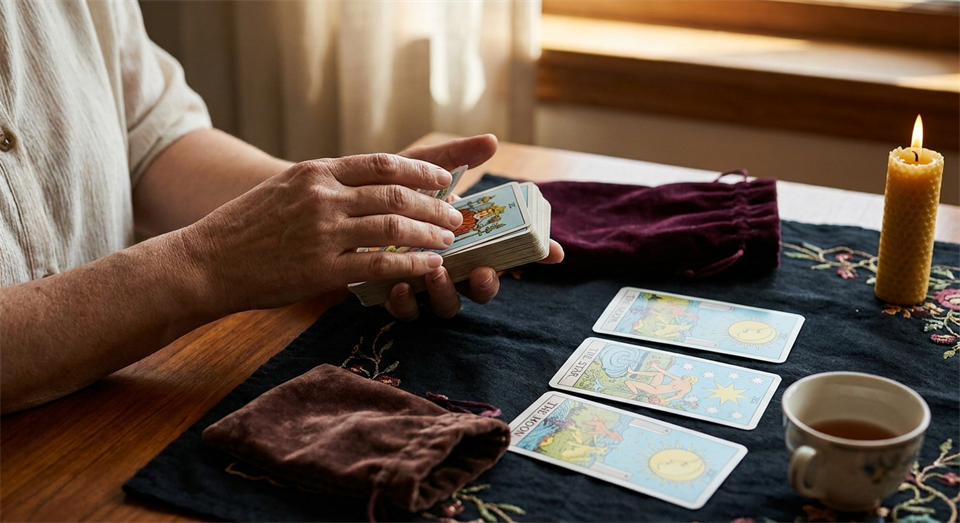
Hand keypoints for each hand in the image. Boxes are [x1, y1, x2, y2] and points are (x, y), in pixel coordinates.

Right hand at [178, 153, 464, 313]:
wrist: (206, 262)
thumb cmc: (246, 227)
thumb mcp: (285, 189)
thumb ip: (325, 185)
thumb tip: (369, 188)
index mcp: (316, 172)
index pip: (383, 163)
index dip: (421, 171)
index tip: (445, 179)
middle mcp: (322, 196)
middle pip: (396, 195)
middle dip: (435, 205)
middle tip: (457, 215)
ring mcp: (323, 232)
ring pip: (394, 228)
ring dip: (429, 234)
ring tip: (448, 241)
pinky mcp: (321, 269)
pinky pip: (380, 266)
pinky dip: (411, 266)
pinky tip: (428, 268)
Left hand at [384, 134, 563, 319]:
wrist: (340, 209)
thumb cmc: (386, 190)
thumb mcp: (419, 169)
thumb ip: (455, 157)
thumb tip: (491, 140)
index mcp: (466, 241)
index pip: (506, 254)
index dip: (532, 255)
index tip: (551, 253)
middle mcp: (450, 267)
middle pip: (480, 289)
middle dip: (486, 285)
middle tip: (483, 271)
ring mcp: (423, 286)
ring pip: (446, 305)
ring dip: (445, 293)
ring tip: (437, 274)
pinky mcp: (393, 298)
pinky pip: (406, 311)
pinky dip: (406, 302)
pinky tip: (398, 285)